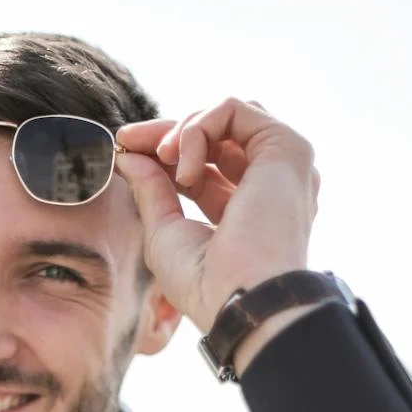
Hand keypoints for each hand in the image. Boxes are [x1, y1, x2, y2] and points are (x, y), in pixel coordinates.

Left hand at [114, 99, 319, 336]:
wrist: (241, 302)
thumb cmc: (205, 284)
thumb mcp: (164, 232)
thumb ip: (151, 189)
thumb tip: (129, 154)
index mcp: (245, 210)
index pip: (202, 166)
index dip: (161, 154)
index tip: (123, 150)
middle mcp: (269, 185)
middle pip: (215, 136)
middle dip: (166, 135)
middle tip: (128, 143)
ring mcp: (281, 167)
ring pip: (227, 116)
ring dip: (184, 129)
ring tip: (163, 160)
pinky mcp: (288, 149)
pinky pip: (234, 109)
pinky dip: (199, 128)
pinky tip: (185, 169)